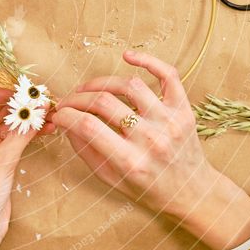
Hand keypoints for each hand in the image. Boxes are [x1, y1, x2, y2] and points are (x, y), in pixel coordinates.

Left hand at [0, 88, 53, 249]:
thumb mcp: (2, 162)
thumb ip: (20, 133)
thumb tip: (36, 109)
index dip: (16, 94)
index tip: (38, 92)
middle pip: (2, 110)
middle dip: (25, 106)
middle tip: (50, 102)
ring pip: (11, 124)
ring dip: (30, 120)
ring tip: (53, 114)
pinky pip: (14, 138)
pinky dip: (29, 133)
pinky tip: (46, 128)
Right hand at [52, 50, 249, 249]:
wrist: (191, 192)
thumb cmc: (148, 189)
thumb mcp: (111, 179)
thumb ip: (86, 150)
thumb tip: (65, 122)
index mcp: (132, 162)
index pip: (88, 127)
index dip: (66, 115)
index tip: (58, 114)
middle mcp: (152, 139)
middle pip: (104, 102)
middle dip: (78, 98)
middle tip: (69, 101)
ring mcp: (170, 121)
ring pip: (130, 85)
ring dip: (101, 82)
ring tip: (89, 88)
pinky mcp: (183, 109)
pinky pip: (168, 75)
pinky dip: (148, 61)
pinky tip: (127, 56)